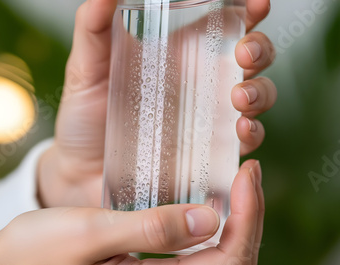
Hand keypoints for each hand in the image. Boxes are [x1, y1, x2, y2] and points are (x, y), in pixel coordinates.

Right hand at [0, 160, 263, 264]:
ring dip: (238, 223)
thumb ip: (150, 230)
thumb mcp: (90, 233)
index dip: (249, 216)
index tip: (247, 172)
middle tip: (248, 173)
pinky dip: (215, 231)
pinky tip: (208, 203)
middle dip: (250, 218)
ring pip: (222, 264)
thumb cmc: (36, 255)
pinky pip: (199, 260)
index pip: (230, 261)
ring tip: (235, 184)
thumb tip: (210, 220)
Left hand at [38, 0, 275, 207]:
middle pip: (251, 59)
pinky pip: (243, 143)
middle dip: (260, 49)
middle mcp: (201, 85)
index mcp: (179, 55)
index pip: (224, 25)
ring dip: (260, 92)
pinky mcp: (208, 155)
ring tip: (239, 99)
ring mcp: (208, 120)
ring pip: (257, 98)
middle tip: (245, 53)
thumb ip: (93, 27)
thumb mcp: (86, 68)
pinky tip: (241, 132)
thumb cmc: (85, 117)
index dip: (247, 11)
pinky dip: (252, 135)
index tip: (255, 3)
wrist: (79, 173)